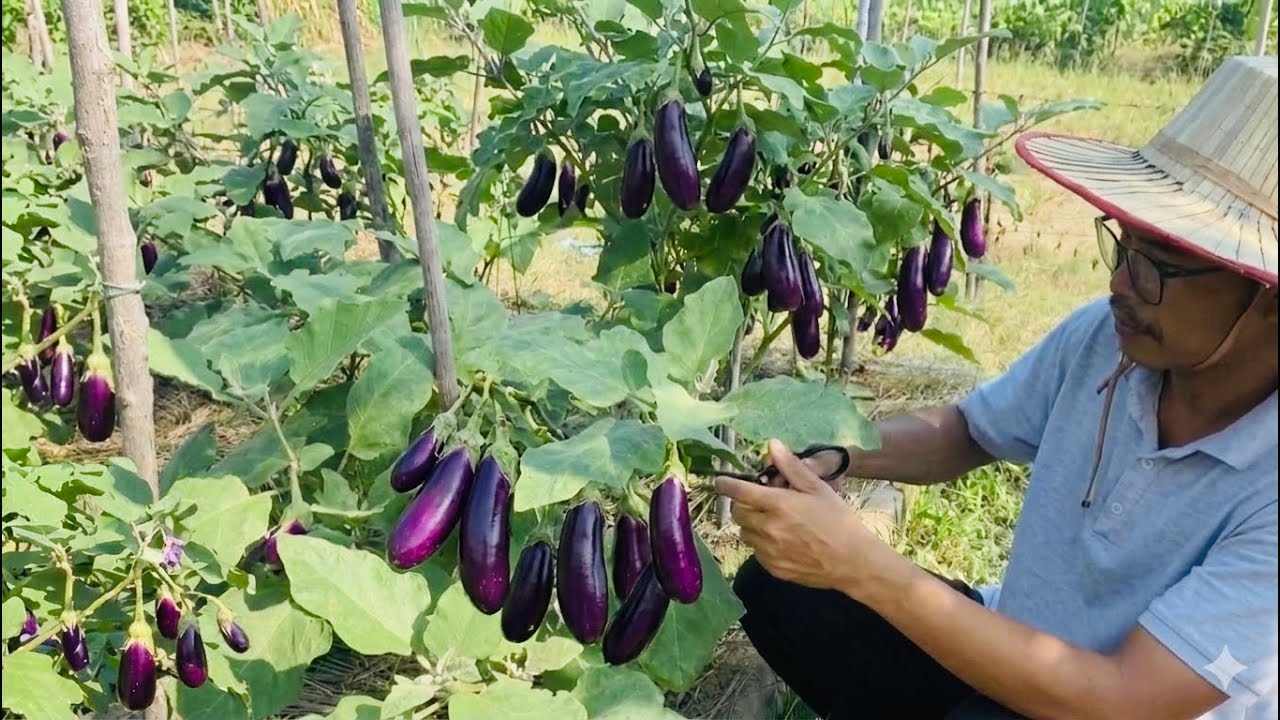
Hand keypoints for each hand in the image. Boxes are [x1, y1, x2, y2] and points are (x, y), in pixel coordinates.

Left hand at [715, 439, 899, 596]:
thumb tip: (771, 445)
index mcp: (778, 505)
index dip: (726, 485)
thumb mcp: (817, 488)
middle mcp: (768, 528)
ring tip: (773, 521)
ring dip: (752, 524)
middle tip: (759, 501)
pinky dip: (761, 544)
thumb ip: (791, 467)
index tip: (720, 481)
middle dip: (743, 504)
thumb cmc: (838, 520)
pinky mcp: (773, 568)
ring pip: (745, 533)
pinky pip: (756, 552)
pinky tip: (781, 540)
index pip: (739, 492)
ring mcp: (768, 551)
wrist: (852, 561)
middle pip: (738, 513)